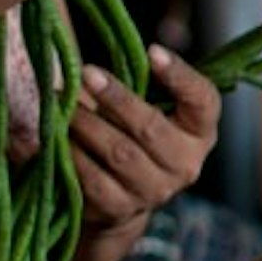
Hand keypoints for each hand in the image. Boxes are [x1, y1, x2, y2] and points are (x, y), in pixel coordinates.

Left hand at [68, 44, 220, 260]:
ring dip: (87, 123)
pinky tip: (58, 136)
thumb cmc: (136, 136)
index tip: (153, 51)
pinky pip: (93, 178)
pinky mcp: (121, 209)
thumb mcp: (150, 110)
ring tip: (63, 103)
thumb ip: (139, 86)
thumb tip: (92, 70)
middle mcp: (186, 165)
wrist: (124, 197)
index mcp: (200, 133)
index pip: (203, 101)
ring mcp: (155, 191)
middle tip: (87, 72)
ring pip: (119, 152)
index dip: (180, 76)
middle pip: (152, 128)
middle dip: (117, 98)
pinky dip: (73, 153)